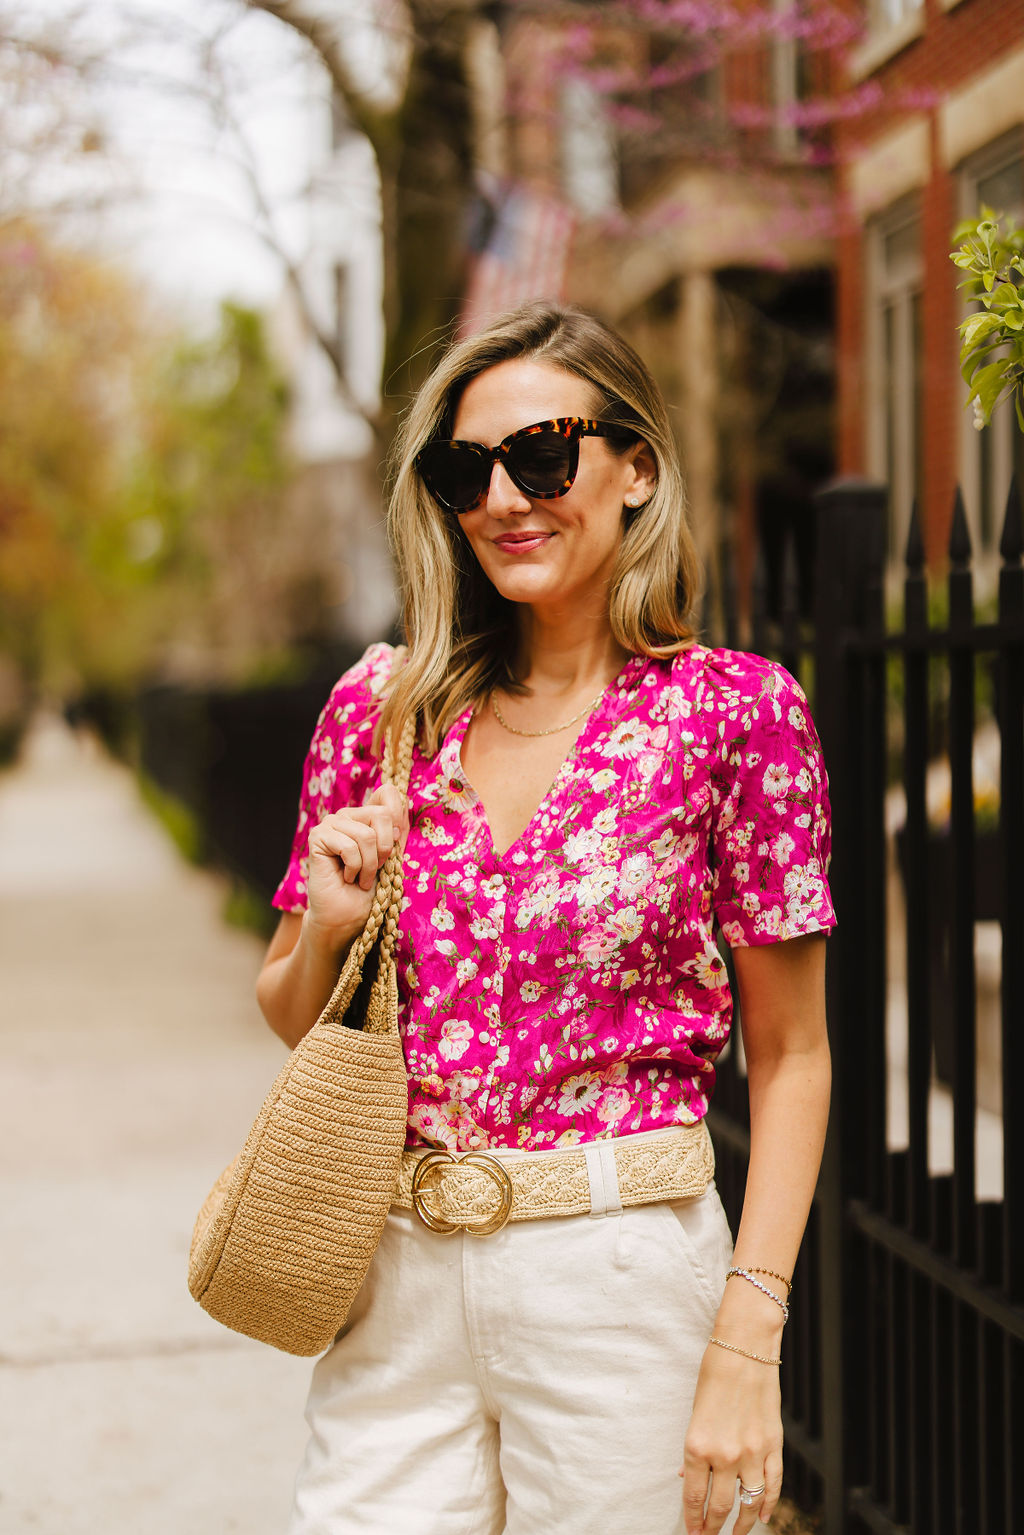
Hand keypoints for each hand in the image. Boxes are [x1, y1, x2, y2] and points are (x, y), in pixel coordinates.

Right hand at [303, 785, 410, 953]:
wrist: (346, 916)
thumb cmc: (369, 892)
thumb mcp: (392, 858)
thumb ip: (397, 832)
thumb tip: (402, 805)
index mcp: (366, 817)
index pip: (388, 793)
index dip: (397, 817)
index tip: (392, 847)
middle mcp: (348, 815)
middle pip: (382, 814)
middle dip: (384, 849)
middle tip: (376, 869)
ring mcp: (331, 824)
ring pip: (366, 835)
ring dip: (369, 865)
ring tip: (361, 879)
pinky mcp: (318, 837)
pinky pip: (349, 846)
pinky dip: (354, 868)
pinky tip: (346, 878)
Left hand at [680, 1343, 783, 1533]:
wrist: (745, 1348)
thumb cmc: (714, 1374)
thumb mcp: (695, 1412)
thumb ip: (695, 1449)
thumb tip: (687, 1476)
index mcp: (697, 1445)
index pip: (694, 1497)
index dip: (692, 1520)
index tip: (692, 1533)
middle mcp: (724, 1455)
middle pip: (719, 1506)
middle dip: (712, 1528)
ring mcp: (752, 1453)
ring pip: (748, 1503)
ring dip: (741, 1525)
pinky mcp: (773, 1446)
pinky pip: (773, 1486)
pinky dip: (769, 1506)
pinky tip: (764, 1518)